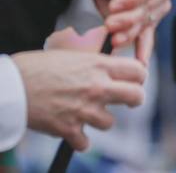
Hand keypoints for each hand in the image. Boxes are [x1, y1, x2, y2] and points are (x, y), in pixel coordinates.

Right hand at [12, 48, 145, 149]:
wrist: (11, 86)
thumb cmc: (36, 67)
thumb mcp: (71, 55)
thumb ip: (94, 63)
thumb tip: (108, 66)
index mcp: (98, 65)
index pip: (138, 71)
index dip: (139, 77)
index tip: (135, 81)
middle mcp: (97, 87)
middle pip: (136, 97)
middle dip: (135, 100)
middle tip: (130, 101)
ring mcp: (84, 109)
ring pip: (109, 122)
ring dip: (99, 120)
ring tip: (86, 113)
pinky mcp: (68, 129)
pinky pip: (84, 143)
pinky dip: (78, 140)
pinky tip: (72, 131)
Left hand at [86, 0, 175, 62]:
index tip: (114, 5)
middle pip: (149, 8)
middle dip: (128, 19)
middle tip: (109, 24)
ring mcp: (158, 7)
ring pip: (145, 24)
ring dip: (130, 34)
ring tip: (114, 40)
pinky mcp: (149, 23)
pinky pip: (148, 37)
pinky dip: (143, 50)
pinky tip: (141, 62)